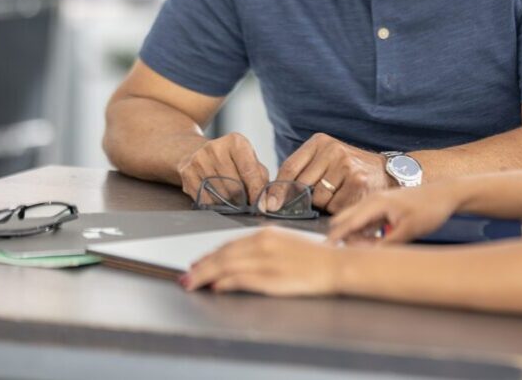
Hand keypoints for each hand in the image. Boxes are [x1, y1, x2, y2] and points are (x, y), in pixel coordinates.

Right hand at [176, 132, 268, 204]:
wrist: (196, 151)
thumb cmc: (230, 160)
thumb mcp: (249, 161)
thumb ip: (261, 179)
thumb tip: (268, 202)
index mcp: (235, 142)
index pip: (249, 171)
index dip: (257, 192)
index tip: (263, 206)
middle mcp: (215, 148)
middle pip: (234, 186)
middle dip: (242, 199)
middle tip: (245, 201)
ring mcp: (198, 159)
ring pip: (220, 195)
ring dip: (228, 203)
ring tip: (230, 197)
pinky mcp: (186, 172)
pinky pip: (205, 199)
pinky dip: (213, 204)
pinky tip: (216, 196)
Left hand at [183, 227, 339, 295]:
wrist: (335, 265)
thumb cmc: (314, 257)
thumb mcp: (284, 243)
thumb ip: (261, 248)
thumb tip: (238, 260)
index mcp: (266, 233)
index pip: (229, 244)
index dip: (210, 255)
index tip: (198, 263)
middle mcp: (262, 244)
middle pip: (223, 255)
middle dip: (202, 266)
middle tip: (187, 275)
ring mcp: (266, 261)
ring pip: (226, 266)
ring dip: (206, 275)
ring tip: (193, 283)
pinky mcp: (271, 278)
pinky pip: (241, 279)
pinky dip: (225, 283)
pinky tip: (216, 287)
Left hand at [268, 133, 391, 213]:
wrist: (386, 172)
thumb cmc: (350, 169)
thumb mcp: (324, 160)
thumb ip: (301, 173)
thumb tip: (272, 200)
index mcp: (320, 142)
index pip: (289, 167)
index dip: (277, 190)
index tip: (269, 205)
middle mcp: (333, 150)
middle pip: (301, 185)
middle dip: (302, 199)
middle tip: (313, 200)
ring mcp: (346, 166)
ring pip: (318, 199)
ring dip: (324, 204)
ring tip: (338, 194)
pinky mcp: (358, 182)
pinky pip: (334, 207)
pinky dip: (338, 209)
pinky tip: (348, 199)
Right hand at [327, 182, 463, 244]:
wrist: (447, 194)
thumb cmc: (430, 208)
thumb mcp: (410, 230)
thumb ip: (387, 245)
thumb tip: (369, 258)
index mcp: (375, 203)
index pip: (347, 222)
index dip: (335, 238)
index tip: (325, 252)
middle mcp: (372, 201)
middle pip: (345, 220)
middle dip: (345, 238)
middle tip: (358, 255)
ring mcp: (377, 203)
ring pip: (355, 222)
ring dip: (356, 237)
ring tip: (373, 250)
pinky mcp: (384, 208)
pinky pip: (366, 222)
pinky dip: (365, 234)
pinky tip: (378, 244)